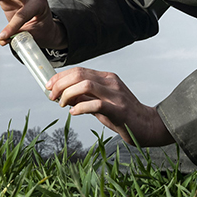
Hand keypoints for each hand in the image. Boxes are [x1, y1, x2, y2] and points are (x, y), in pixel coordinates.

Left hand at [46, 67, 172, 146]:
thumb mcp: (101, 103)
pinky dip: (81, 107)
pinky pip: (96, 104)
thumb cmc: (123, 115)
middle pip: (79, 74)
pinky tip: (74, 113)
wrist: (148, 126)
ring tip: (62, 104)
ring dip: (68, 94)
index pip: (78, 70)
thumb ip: (85, 98)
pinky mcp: (119, 109)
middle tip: (52, 96)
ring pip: (85, 85)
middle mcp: (111, 82)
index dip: (60, 77)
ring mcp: (116, 95)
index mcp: (106, 78)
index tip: (48, 87)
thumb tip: (64, 97)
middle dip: (60, 84)